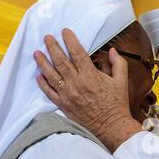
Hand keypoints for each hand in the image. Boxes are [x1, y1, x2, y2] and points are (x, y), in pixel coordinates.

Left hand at [34, 29, 141, 150]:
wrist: (111, 127)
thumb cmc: (117, 104)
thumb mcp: (121, 81)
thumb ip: (118, 63)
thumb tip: (112, 50)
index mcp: (90, 76)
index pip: (77, 53)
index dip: (70, 40)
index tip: (65, 31)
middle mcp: (76, 84)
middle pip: (60, 61)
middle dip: (52, 47)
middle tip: (47, 37)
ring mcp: (68, 95)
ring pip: (51, 75)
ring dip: (42, 62)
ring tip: (36, 53)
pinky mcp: (63, 105)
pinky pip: (49, 93)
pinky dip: (43, 84)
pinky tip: (38, 76)